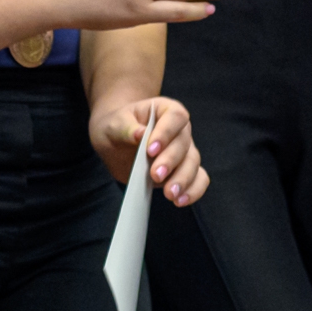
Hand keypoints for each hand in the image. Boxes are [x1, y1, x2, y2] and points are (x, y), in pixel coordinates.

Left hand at [90, 95, 206, 205]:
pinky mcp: (183, 170)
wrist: (114, 140)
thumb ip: (126, 128)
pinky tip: (181, 200)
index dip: (166, 133)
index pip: (175, 117)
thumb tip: (140, 134)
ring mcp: (184, 151)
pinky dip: (194, 190)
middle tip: (155, 174)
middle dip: (171, 161)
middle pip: (184, 144)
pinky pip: (199, 178)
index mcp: (164, 110)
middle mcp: (179, 129)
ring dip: (183, 179)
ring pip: (192, 163)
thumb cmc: (115, 126)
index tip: (151, 149)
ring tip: (170, 194)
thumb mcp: (112, 124)